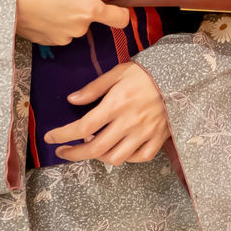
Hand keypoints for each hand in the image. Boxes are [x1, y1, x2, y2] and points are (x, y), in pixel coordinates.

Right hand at [15, 0, 131, 45]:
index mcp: (90, 9)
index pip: (121, 19)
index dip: (121, 10)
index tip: (115, 3)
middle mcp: (81, 28)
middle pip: (93, 20)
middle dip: (84, 8)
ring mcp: (66, 37)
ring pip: (76, 26)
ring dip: (69, 16)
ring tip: (52, 1)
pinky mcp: (51, 43)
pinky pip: (61, 32)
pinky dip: (57, 24)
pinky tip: (44, 12)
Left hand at [43, 62, 170, 165]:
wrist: (179, 77)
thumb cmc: (145, 73)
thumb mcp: (117, 73)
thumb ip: (94, 88)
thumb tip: (72, 99)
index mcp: (116, 105)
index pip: (83, 126)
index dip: (63, 135)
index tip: (51, 137)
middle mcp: (129, 123)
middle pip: (95, 148)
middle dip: (74, 153)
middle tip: (63, 151)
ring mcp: (144, 133)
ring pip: (116, 157)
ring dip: (98, 156)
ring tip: (91, 147)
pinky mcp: (157, 139)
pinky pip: (139, 158)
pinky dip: (126, 158)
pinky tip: (118, 149)